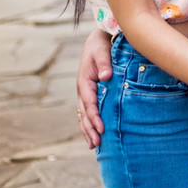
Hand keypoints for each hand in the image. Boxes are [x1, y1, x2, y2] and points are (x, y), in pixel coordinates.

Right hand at [76, 28, 112, 147]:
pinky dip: (89, 123)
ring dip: (87, 130)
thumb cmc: (100, 46)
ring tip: (93, 145)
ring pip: (83, 115)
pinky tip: (94, 134)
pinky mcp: (89, 94)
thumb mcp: (102, 52)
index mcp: (84, 82)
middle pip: (84, 114)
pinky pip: (87, 112)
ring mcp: (84, 93)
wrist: (97, 41)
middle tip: (97, 143)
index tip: (102, 129)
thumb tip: (105, 77)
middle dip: (90, 129)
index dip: (95, 117)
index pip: (89, 103)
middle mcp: (82, 90)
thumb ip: (104, 64)